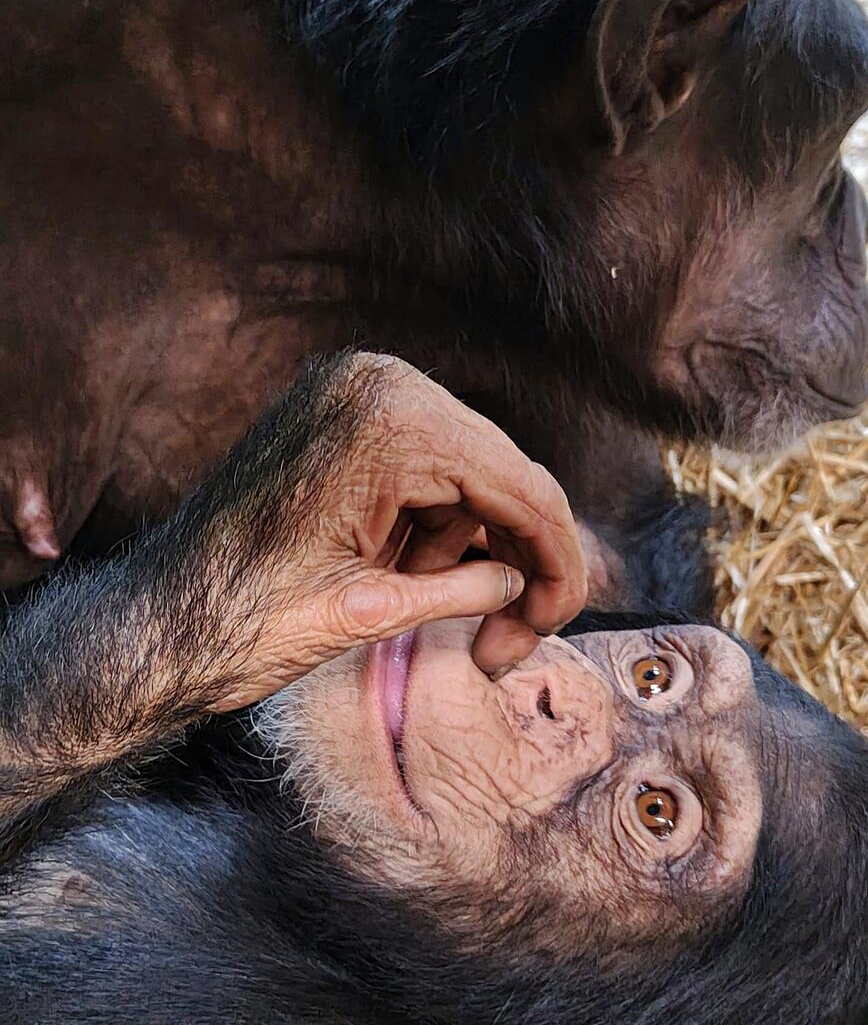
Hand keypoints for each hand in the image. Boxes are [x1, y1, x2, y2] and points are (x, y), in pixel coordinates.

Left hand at [201, 354, 586, 708]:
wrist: (152, 620)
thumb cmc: (239, 622)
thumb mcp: (371, 613)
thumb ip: (464, 591)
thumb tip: (524, 585)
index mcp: (390, 422)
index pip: (521, 486)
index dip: (556, 562)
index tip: (558, 621)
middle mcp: (379, 383)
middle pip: (502, 473)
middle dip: (518, 559)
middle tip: (509, 642)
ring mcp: (356, 390)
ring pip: (469, 471)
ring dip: (474, 544)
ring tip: (439, 611)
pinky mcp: (342, 412)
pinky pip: (426, 464)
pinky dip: (437, 520)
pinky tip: (417, 572)